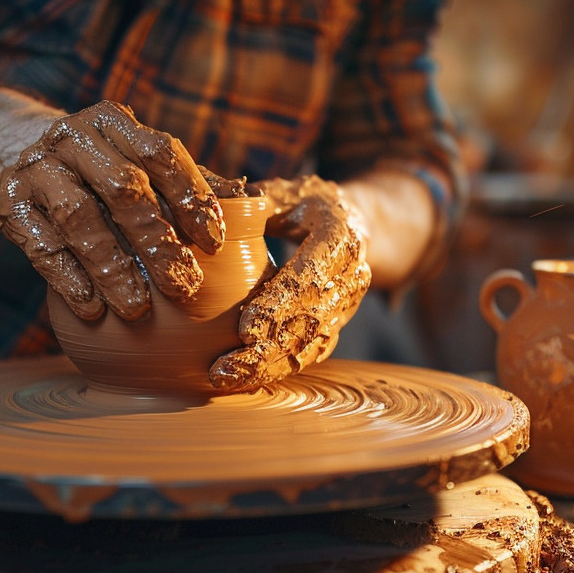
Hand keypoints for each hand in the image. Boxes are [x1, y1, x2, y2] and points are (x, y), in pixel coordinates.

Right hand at [0, 101, 224, 320]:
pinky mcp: (4, 199)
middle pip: (123, 188)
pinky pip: (40, 244)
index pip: (160, 153)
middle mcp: (74, 136)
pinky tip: (92, 310)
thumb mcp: (140, 162)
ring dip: (112, 268)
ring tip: (138, 310)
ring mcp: (36, 166)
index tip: (214, 243)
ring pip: (79, 218)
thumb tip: (255, 205)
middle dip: (157, 241)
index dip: (190, 196)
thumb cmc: (98, 168)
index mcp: (115, 122)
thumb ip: (192, 182)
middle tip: (184, 288)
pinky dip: (69, 279)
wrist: (7, 150)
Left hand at [210, 175, 371, 391]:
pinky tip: (245, 379)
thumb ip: (256, 201)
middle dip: (266, 350)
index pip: (309, 277)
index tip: (244, 329)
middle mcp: (352, 277)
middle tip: (224, 368)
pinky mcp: (337, 325)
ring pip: (311, 346)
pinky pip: (311, 354)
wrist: (358, 224)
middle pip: (309, 322)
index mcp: (341, 238)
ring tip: (226, 379)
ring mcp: (347, 306)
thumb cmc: (310, 205)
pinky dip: (279, 369)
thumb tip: (215, 204)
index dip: (278, 305)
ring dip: (269, 367)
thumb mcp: (289, 193)